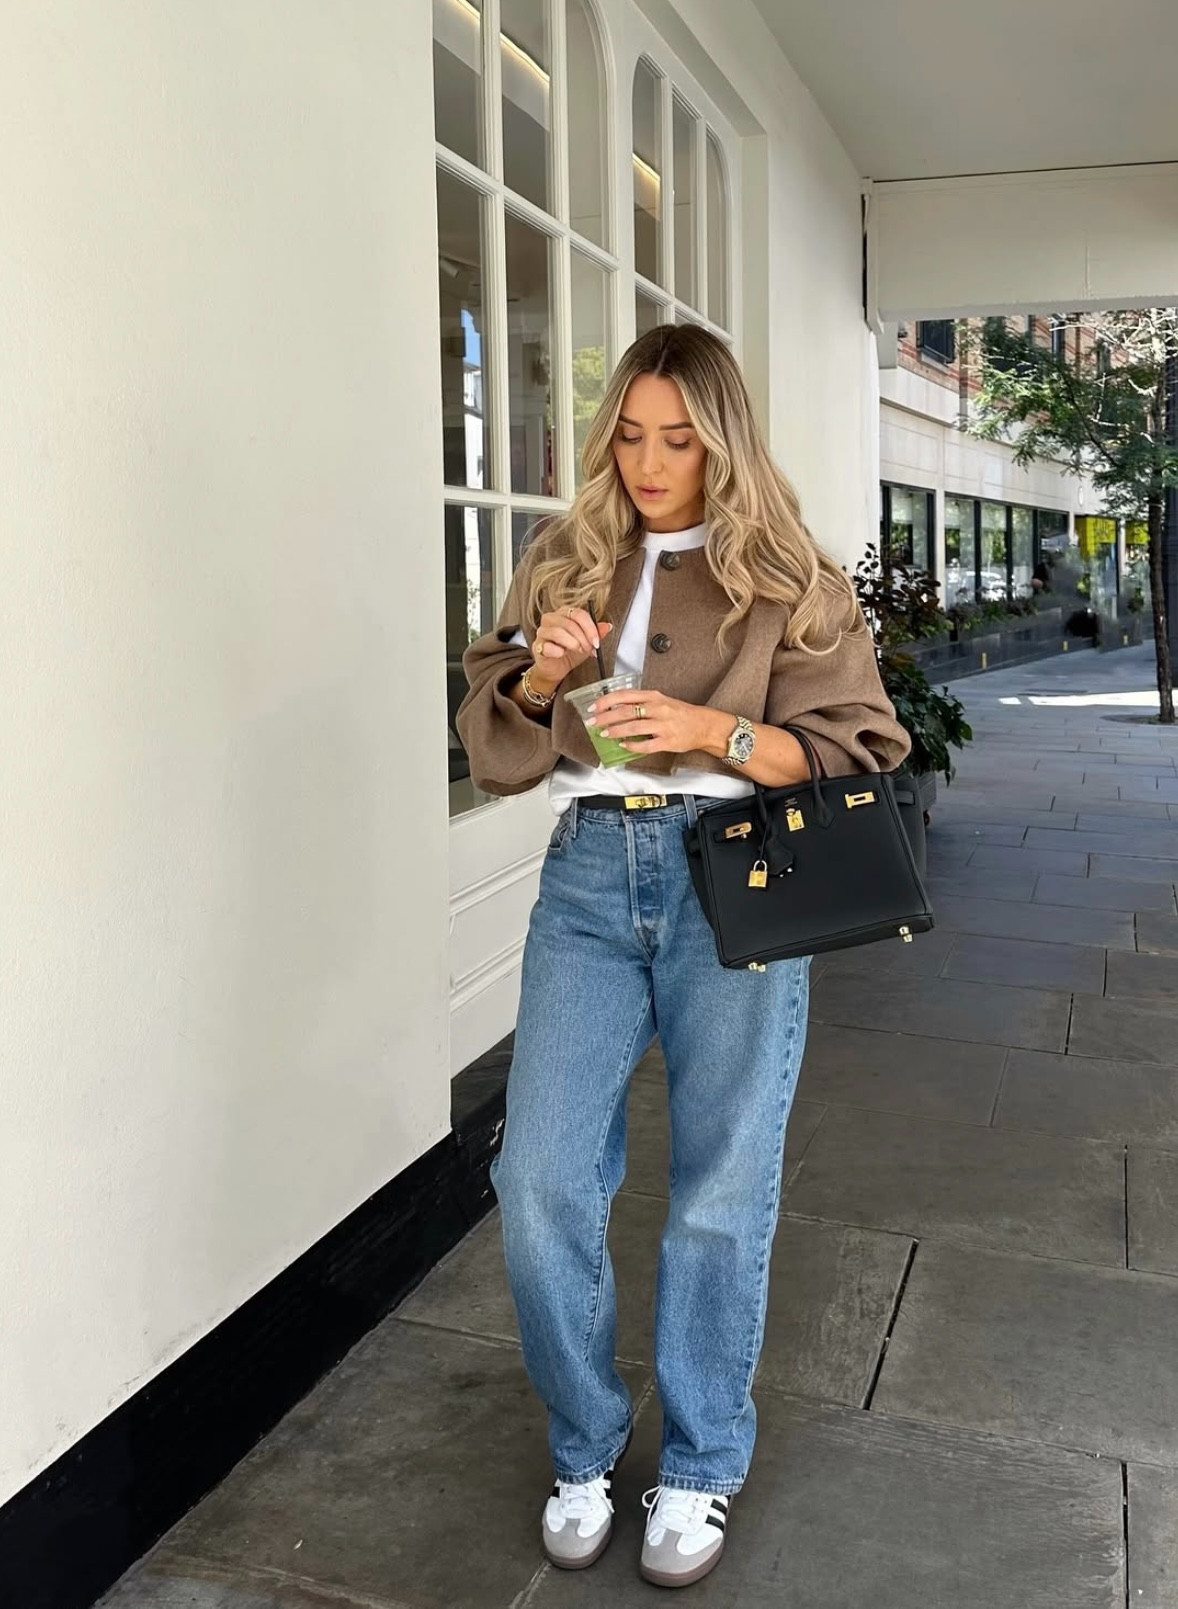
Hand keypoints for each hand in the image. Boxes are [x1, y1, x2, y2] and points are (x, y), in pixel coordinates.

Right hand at [530, 608, 612, 692]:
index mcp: (564, 613)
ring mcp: (542, 632)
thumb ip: (597, 633)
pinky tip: (562, 654)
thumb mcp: (587, 642)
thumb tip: (607, 626)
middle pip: (569, 623)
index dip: (589, 628)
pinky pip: (547, 646)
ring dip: (572, 643)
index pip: (578, 614)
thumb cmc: (570, 652)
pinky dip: (558, 652)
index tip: (596, 641)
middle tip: (588, 648)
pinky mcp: (537, 646)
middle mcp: (551, 619)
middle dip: (583, 638)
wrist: (556, 669)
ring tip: (577, 650)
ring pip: (557, 632)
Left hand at [589, 687, 730, 757]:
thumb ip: (640, 703)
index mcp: (653, 696)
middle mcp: (657, 709)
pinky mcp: (667, 741)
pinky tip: (623, 745)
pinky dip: (632, 745)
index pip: (624, 695)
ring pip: (633, 727)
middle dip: (605, 717)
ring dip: (616, 731)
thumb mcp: (660, 701)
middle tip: (593, 722)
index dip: (606, 701)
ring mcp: (663, 725)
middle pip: (626, 711)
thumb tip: (614, 708)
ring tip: (604, 734)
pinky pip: (646, 744)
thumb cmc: (679, 713)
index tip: (593, 706)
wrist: (703, 725)